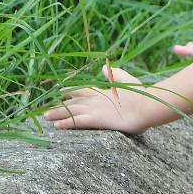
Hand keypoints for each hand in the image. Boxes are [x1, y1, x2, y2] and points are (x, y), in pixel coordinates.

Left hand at [43, 64, 164, 134]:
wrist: (147, 106)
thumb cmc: (142, 95)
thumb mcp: (128, 81)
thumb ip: (115, 74)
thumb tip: (103, 67)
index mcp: (103, 92)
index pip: (83, 90)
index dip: (71, 92)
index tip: (61, 93)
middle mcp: (96, 100)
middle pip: (73, 101)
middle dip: (59, 105)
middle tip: (46, 109)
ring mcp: (95, 109)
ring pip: (71, 111)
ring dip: (57, 114)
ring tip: (45, 117)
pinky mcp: (96, 119)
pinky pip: (77, 121)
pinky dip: (66, 123)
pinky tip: (56, 126)